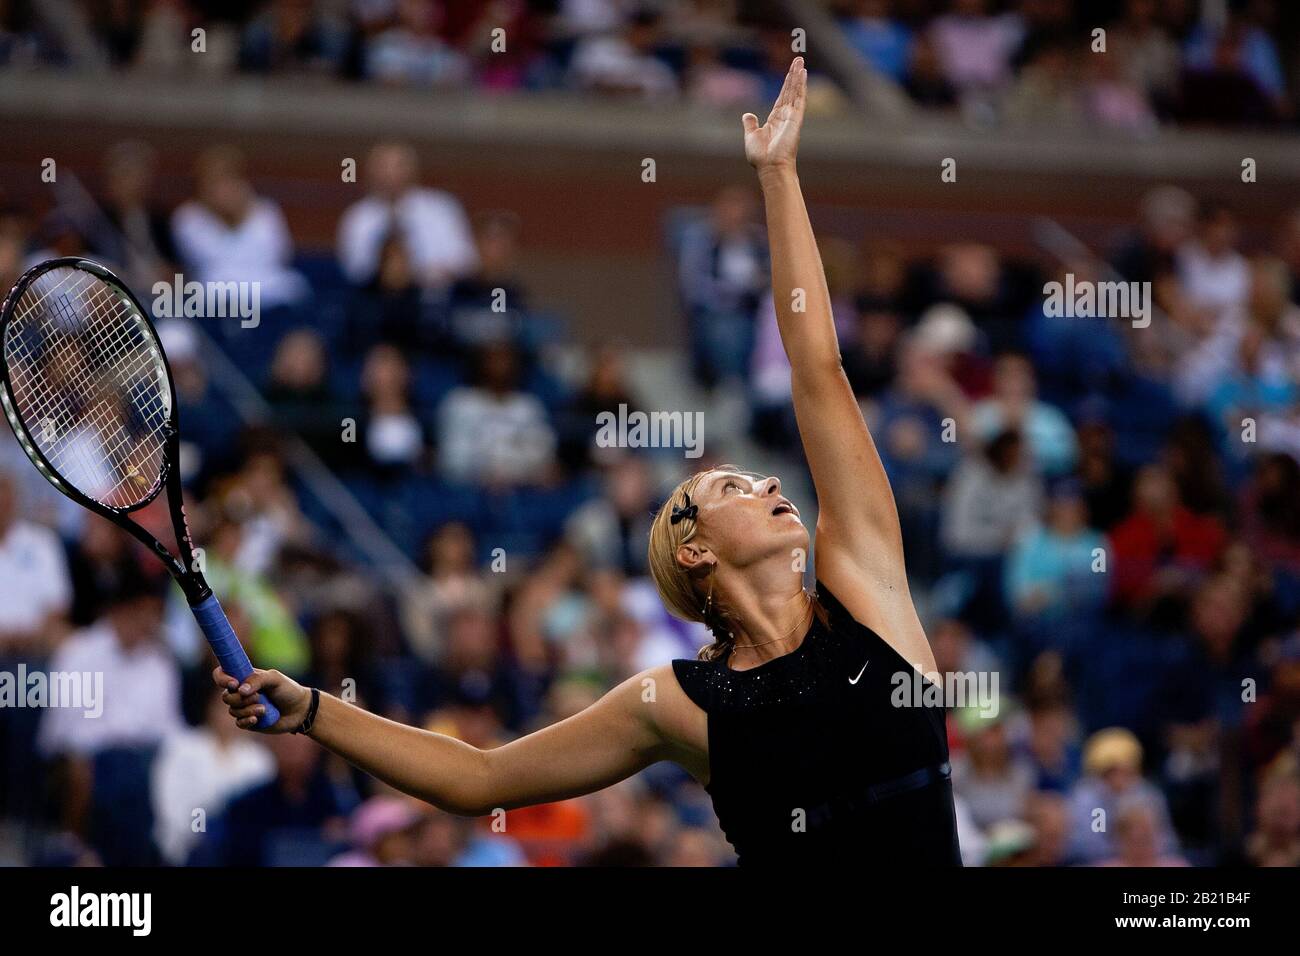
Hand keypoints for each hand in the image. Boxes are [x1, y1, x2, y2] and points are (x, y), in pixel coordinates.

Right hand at [213, 666, 311, 733]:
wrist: (300, 710)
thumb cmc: (288, 690)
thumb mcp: (275, 679)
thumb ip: (258, 679)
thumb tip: (240, 690)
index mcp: (245, 678)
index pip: (222, 674)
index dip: (222, 679)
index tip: (235, 683)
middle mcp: (241, 693)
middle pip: (226, 697)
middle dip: (240, 699)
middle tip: (258, 697)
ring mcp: (244, 708)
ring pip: (233, 710)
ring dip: (248, 710)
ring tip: (264, 709)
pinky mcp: (248, 722)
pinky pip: (239, 723)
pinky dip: (247, 721)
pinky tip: (257, 719)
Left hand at [743, 57, 806, 172]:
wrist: (770, 166)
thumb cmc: (761, 156)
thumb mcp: (751, 136)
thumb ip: (750, 124)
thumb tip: (747, 115)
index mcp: (775, 120)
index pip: (782, 97)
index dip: (786, 84)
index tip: (790, 72)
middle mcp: (786, 116)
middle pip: (791, 91)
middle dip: (794, 75)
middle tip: (798, 59)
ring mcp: (792, 116)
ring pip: (796, 91)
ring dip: (798, 75)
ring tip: (801, 61)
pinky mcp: (796, 118)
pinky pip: (799, 98)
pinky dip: (801, 85)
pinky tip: (803, 73)